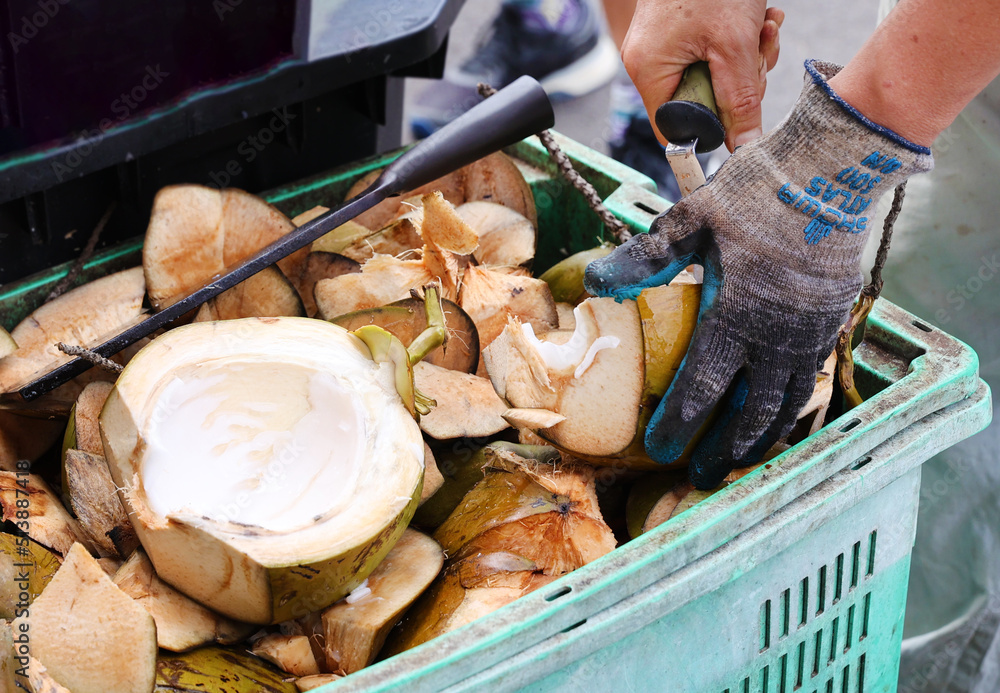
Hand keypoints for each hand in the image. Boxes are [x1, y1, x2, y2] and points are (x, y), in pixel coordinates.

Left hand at [585, 61, 932, 488]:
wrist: (832, 171)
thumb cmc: (756, 194)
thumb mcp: (692, 219)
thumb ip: (647, 258)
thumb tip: (595, 283)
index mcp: (737, 316)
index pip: (702, 386)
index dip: (678, 422)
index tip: (658, 449)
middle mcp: (777, 336)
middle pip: (749, 412)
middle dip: (723, 449)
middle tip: (701, 475)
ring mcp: (809, 333)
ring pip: (785, 404)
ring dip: (760, 438)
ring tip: (739, 461)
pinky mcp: (830, 323)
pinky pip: (809, 381)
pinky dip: (790, 409)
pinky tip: (778, 417)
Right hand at [622, 0, 782, 149]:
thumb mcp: (734, 45)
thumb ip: (741, 100)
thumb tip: (745, 148)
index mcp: (648, 71)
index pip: (674, 129)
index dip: (710, 129)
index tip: (741, 114)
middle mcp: (648, 62)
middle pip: (697, 104)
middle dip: (738, 86)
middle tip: (759, 54)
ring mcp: (662, 47)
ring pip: (711, 79)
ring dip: (746, 61)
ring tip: (764, 28)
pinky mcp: (679, 35)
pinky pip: (710, 56)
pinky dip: (739, 44)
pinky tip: (757, 21)